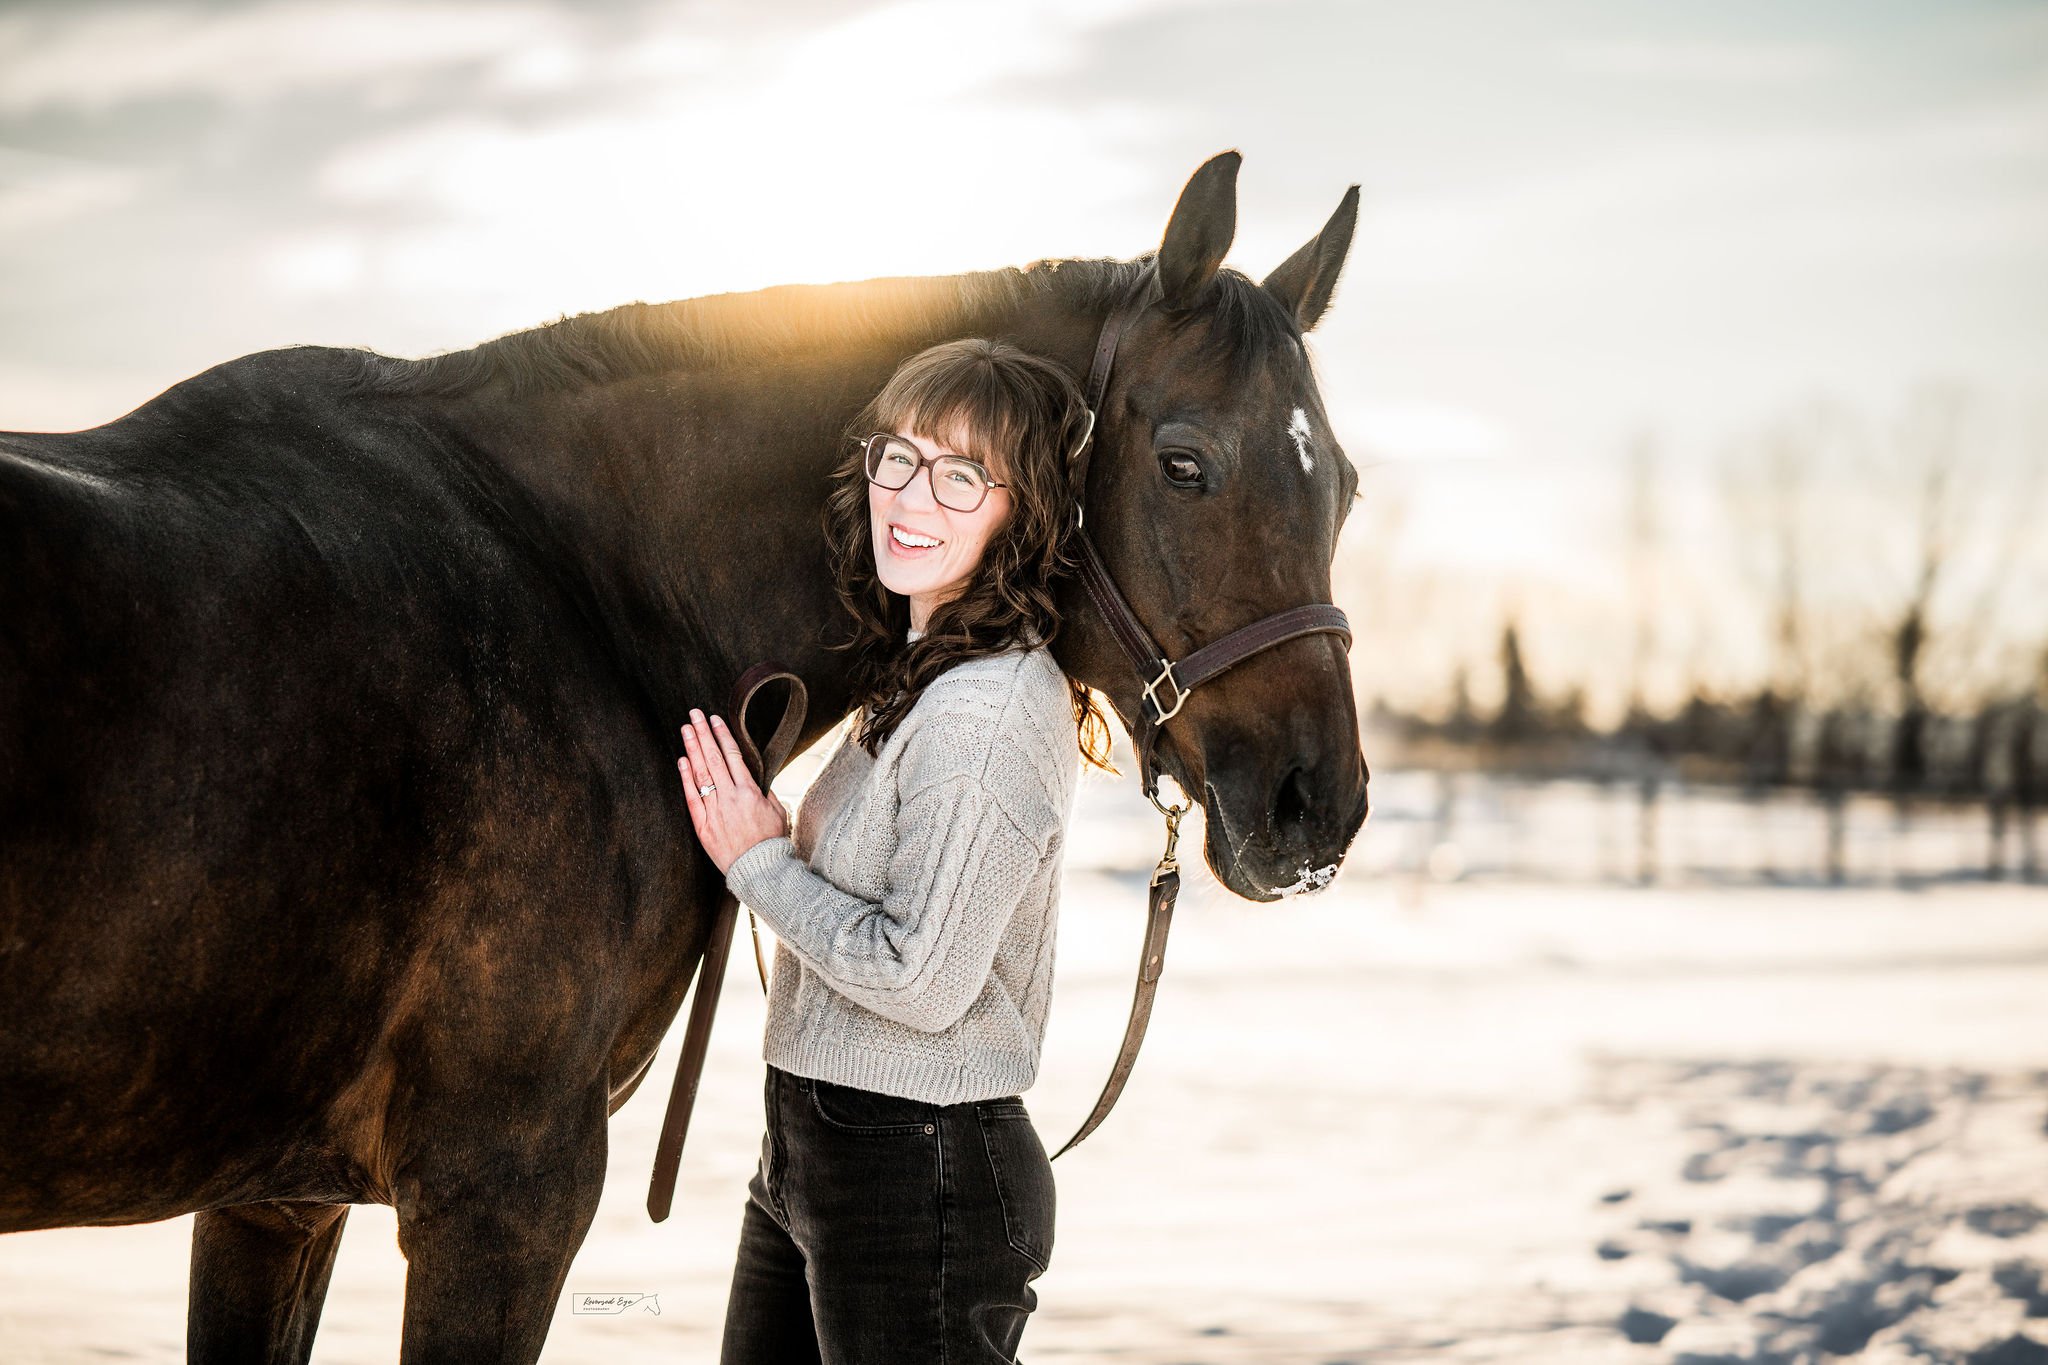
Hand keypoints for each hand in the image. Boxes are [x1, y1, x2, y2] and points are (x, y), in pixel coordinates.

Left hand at [678, 707, 789, 874]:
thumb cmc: (771, 842)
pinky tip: (681, 761)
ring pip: (701, 774)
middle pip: (713, 758)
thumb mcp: (778, 811)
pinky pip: (692, 798)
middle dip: (703, 733)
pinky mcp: (703, 826)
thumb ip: (765, 792)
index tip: (714, 719)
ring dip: (692, 749)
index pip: (733, 755)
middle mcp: (730, 797)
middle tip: (694, 714)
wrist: (760, 871)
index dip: (722, 735)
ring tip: (685, 729)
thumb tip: (754, 778)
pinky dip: (686, 778)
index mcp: (750, 792)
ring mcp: (715, 811)